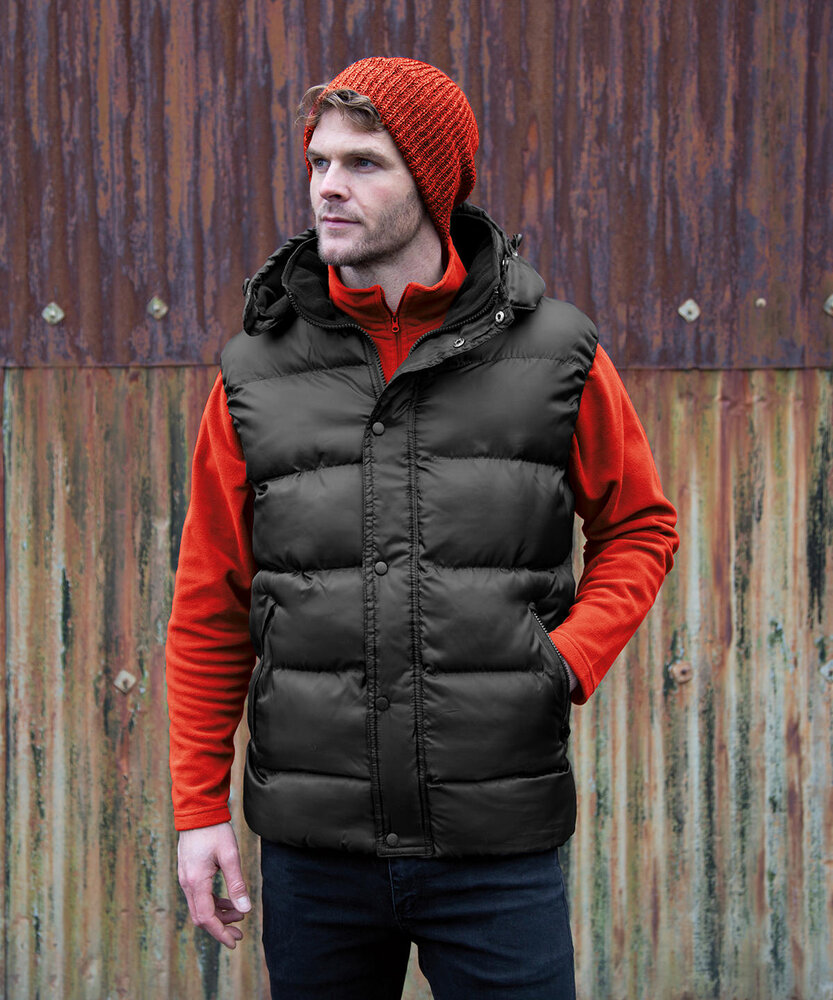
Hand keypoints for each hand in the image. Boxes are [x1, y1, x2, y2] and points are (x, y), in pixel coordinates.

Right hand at [177, 821, 251, 948]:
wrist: (197, 812)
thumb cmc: (215, 830)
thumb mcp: (230, 855)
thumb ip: (236, 883)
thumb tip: (245, 909)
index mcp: (196, 882)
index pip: (206, 917)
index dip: (220, 933)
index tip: (234, 942)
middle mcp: (187, 883)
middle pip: (201, 916)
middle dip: (220, 928)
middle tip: (239, 935)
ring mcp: (186, 878)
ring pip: (200, 907)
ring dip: (219, 915)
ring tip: (239, 916)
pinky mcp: (189, 873)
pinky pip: (200, 896)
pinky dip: (214, 903)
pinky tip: (229, 902)